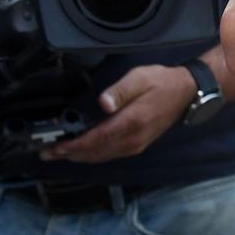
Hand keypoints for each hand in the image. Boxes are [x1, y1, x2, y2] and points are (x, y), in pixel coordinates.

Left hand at [41, 63, 196, 162]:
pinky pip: (110, 155)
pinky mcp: (138, 146)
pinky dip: (93, 155)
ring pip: (101, 156)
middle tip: (47, 153)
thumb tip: (103, 103)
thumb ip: (120, 91)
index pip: (95, 139)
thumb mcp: (140, 78)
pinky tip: (83, 151)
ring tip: (60, 153)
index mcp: (131, 122)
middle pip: (95, 152)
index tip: (53, 148)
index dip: (72, 146)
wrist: (187, 93)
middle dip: (69, 154)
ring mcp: (136, 145)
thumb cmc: (162, 82)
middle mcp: (132, 139)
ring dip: (79, 157)